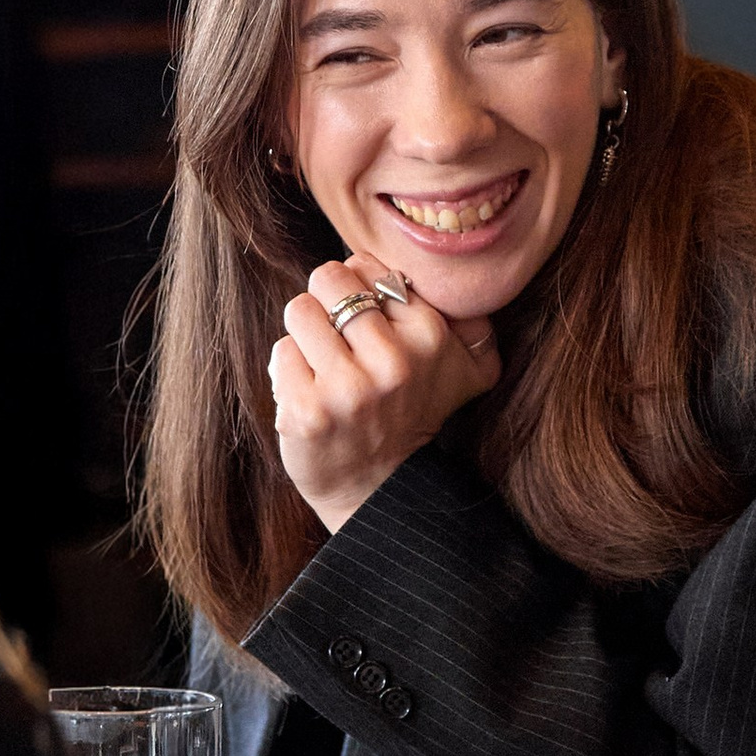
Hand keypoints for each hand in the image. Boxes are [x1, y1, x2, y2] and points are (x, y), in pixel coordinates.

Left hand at [268, 258, 501, 536]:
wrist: (379, 491)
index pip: (366, 265)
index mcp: (430, 337)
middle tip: (338, 338)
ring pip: (299, 309)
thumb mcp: (469, 373)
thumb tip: (444, 276)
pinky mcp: (306, 411)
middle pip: (328, 279)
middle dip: (326, 303)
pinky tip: (311, 393)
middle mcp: (393, 361)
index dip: (358, 286)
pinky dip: (289, 370)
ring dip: (305, 334)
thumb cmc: (415, 416)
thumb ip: (474, 322)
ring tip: (325, 364)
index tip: (365, 320)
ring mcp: (347, 388)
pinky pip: (281, 352)